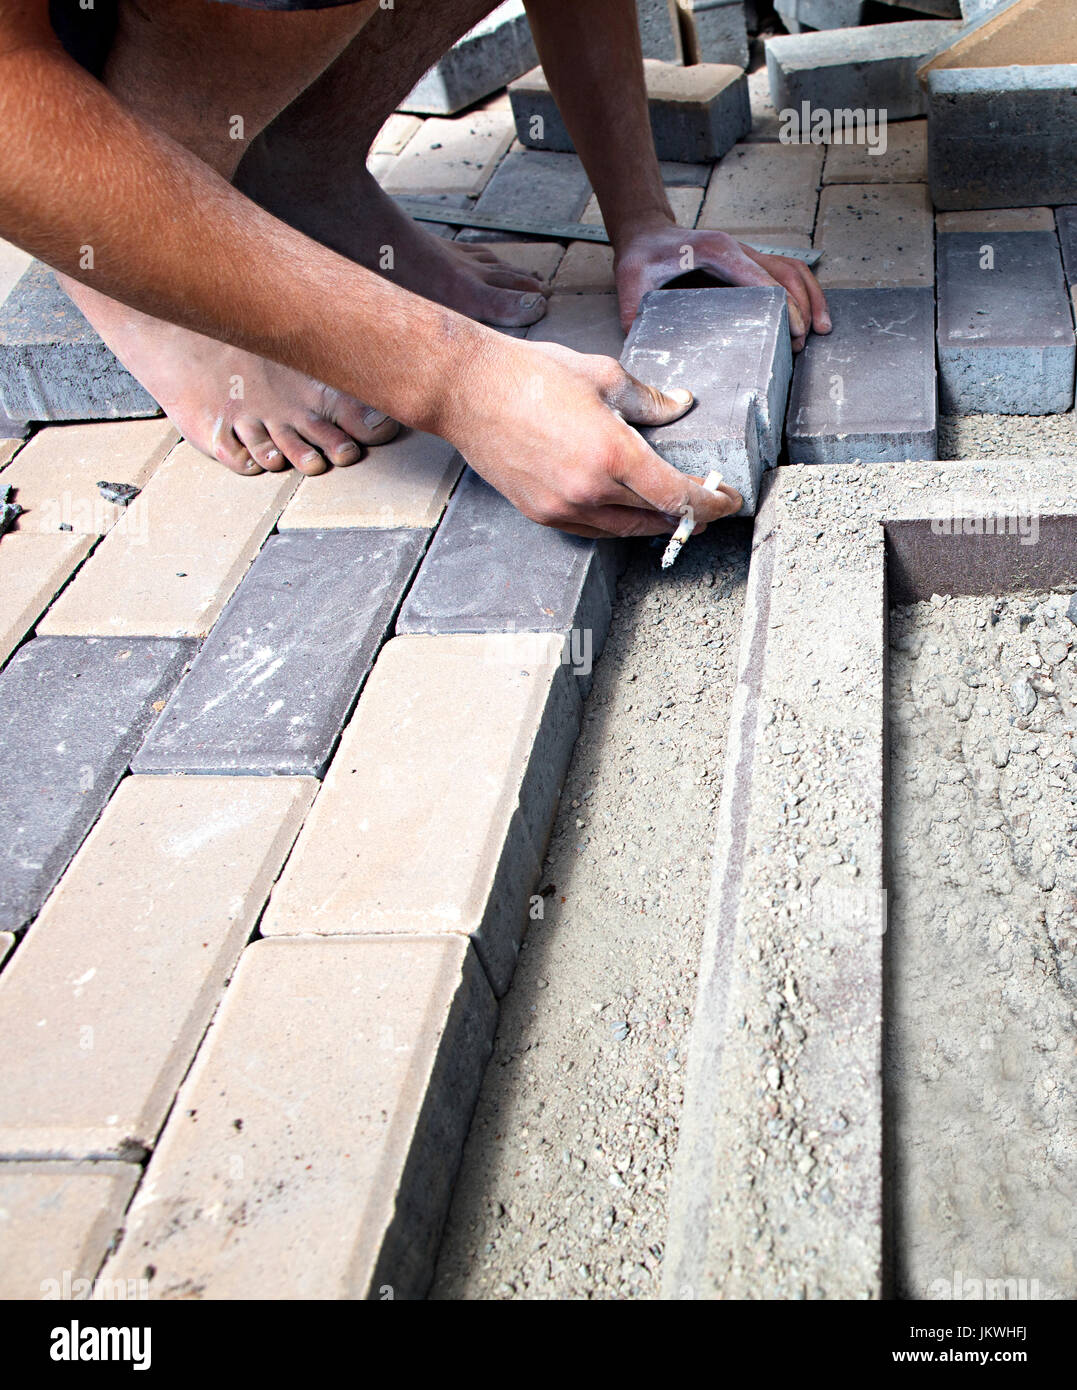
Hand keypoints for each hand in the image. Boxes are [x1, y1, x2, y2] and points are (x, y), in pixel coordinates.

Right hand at [438, 334, 742, 539]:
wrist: (466, 391)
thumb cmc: (528, 375)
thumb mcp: (603, 375)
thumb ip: (649, 399)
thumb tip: (680, 405)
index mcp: (612, 455)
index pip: (678, 496)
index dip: (711, 503)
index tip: (728, 500)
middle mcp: (589, 492)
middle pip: (655, 519)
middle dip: (688, 515)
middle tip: (708, 506)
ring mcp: (562, 508)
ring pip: (624, 529)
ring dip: (653, 521)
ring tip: (671, 509)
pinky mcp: (540, 513)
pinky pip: (592, 529)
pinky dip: (617, 521)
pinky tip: (627, 507)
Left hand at [614, 221, 831, 351]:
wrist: (646, 233)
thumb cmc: (643, 254)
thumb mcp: (631, 280)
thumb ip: (632, 309)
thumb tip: (637, 341)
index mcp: (718, 252)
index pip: (763, 279)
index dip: (784, 305)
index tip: (795, 332)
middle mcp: (738, 249)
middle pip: (786, 273)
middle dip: (803, 307)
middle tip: (806, 341)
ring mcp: (746, 254)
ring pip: (793, 269)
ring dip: (811, 296)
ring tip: (822, 328)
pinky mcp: (747, 262)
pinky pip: (785, 271)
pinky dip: (803, 290)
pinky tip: (810, 314)